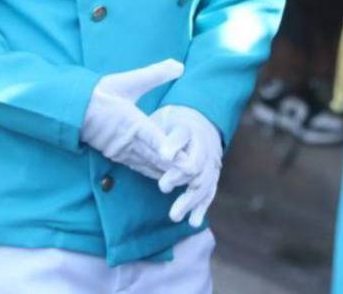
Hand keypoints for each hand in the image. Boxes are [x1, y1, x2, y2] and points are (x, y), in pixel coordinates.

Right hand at [80, 59, 184, 179]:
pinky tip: (166, 178)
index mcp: (131, 121)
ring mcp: (122, 152)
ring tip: (186, 180)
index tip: (175, 157)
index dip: (163, 146)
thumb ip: (155, 74)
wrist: (73, 109)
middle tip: (194, 172)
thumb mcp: (128, 81)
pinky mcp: (118, 157)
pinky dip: (153, 173)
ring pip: (148, 165)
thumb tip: (179, 65)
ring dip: (166, 173)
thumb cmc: (101, 92)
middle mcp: (128, 140)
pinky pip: (139, 168)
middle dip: (174, 166)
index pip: (150, 135)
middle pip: (154, 156)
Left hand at [152, 105, 221, 227]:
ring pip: (203, 182)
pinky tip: (193, 222)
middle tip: (162, 187)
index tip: (163, 155)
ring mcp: (210, 162)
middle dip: (179, 176)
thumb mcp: (160, 119)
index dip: (173, 145)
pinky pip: (210, 193)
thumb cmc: (171, 124)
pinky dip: (201, 208)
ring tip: (173, 216)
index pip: (182, 135)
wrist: (200, 124)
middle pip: (195, 162)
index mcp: (187, 128)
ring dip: (189, 200)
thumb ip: (151, 131)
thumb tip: (129, 138)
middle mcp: (202, 145)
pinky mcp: (212, 176)